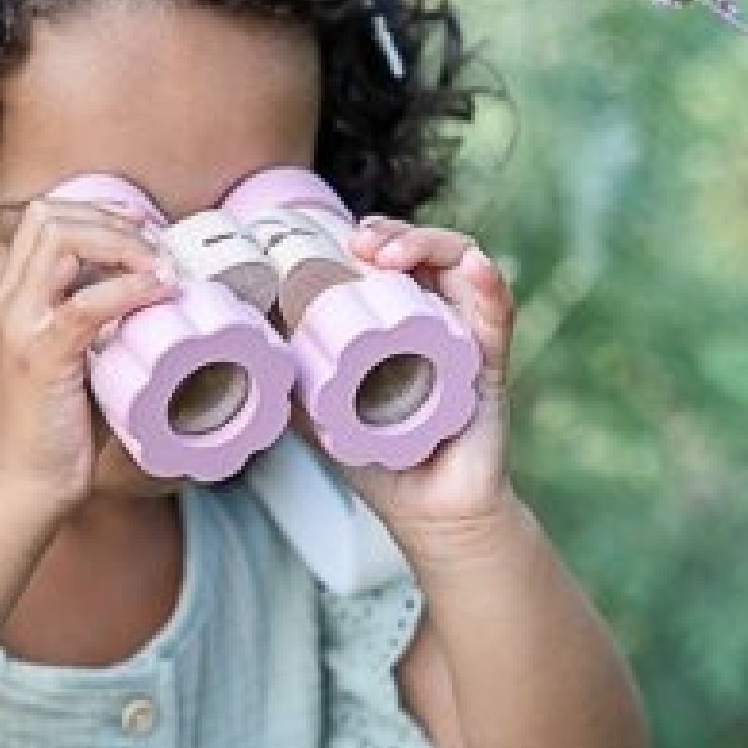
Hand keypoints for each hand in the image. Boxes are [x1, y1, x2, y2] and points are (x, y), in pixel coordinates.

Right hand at [0, 196, 180, 516]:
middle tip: (158, 248)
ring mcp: (21, 327)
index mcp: (14, 302)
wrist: (19, 489)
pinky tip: (159, 292)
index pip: (43, 219)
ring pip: (61, 238)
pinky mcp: (42, 357)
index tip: (144, 237)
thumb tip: (151, 305)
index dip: (98, 213)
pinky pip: (86, 302)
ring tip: (161, 268)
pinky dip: (131, 287)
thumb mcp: (72, 366)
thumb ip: (97, 330)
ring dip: (123, 243)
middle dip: (113, 218)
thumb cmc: (50, 436)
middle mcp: (10, 305)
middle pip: (50, 215)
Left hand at [324, 214, 518, 546]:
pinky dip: (489, 283)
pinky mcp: (492, 362)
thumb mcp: (321, 413)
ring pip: (463, 263)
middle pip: (426, 250)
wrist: (428, 513)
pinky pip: (498, 313)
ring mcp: (467, 334)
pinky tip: (474, 267)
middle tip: (361, 245)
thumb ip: (292, 379)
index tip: (342, 242)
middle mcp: (438, 317)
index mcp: (401, 319)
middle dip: (395, 233)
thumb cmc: (379, 459)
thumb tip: (249, 344)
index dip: (372, 238)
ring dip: (431, 244)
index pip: (393, 258)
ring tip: (393, 256)